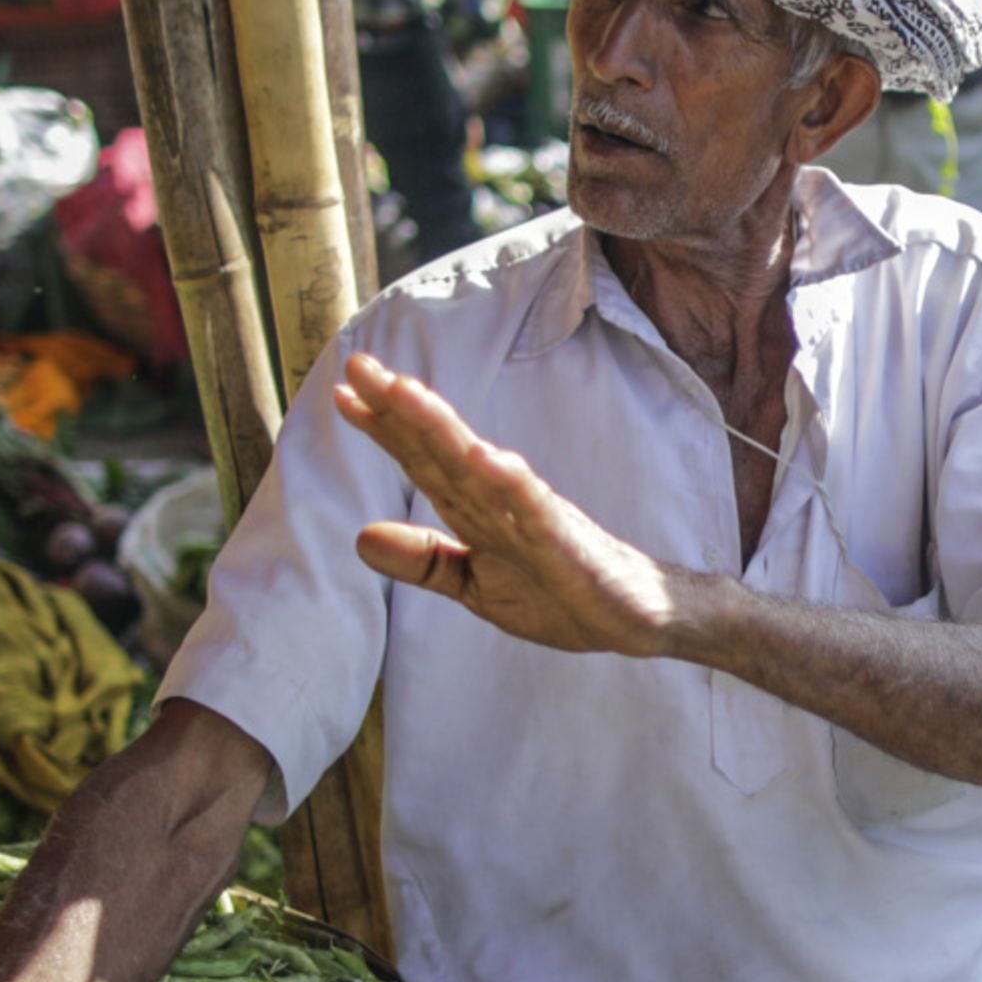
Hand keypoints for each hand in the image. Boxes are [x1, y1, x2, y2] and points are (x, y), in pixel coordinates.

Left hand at [338, 355, 686, 655]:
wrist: (636, 618)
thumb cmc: (561, 594)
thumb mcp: (478, 586)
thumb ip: (426, 562)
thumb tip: (360, 537)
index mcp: (478, 511)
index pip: (424, 461)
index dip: (385, 428)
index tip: (344, 393)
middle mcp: (501, 502)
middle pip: (443, 448)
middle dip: (401, 408)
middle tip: (361, 364)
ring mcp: (534, 518)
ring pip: (480, 466)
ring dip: (443, 428)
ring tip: (405, 393)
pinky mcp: (566, 544)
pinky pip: (535, 510)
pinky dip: (510, 483)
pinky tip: (484, 457)